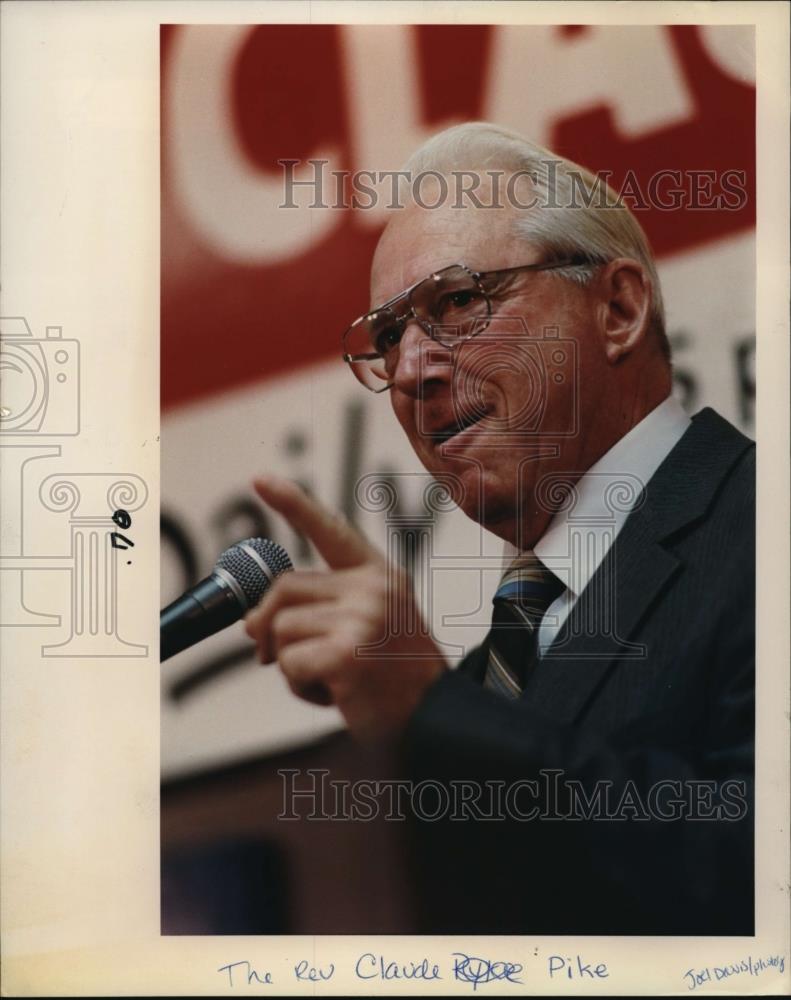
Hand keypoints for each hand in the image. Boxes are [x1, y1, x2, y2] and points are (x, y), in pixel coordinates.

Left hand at [244, 475, 448, 742]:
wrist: (436, 718)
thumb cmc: (396, 679)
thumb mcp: (364, 630)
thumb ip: (317, 613)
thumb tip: (249, 622)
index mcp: (379, 575)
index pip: (331, 530)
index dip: (293, 503)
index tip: (260, 479)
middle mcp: (373, 587)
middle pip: (284, 586)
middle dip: (266, 624)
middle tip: (267, 654)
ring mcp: (362, 616)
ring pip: (280, 627)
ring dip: (289, 663)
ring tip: (328, 679)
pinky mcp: (346, 651)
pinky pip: (288, 662)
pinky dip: (299, 686)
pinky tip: (334, 694)